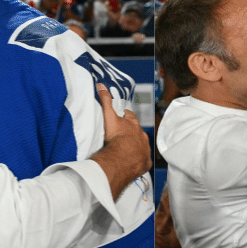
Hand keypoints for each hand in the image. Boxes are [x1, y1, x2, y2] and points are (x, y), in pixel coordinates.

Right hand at [91, 83, 150, 200]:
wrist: (121, 159)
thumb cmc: (115, 138)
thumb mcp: (109, 117)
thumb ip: (105, 101)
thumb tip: (101, 85)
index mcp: (133, 124)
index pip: (130, 116)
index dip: (125, 116)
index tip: (121, 116)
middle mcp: (142, 136)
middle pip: (137, 131)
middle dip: (131, 132)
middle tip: (122, 135)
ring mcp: (144, 149)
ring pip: (141, 145)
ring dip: (135, 146)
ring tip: (126, 150)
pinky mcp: (145, 162)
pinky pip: (143, 160)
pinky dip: (138, 160)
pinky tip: (132, 162)